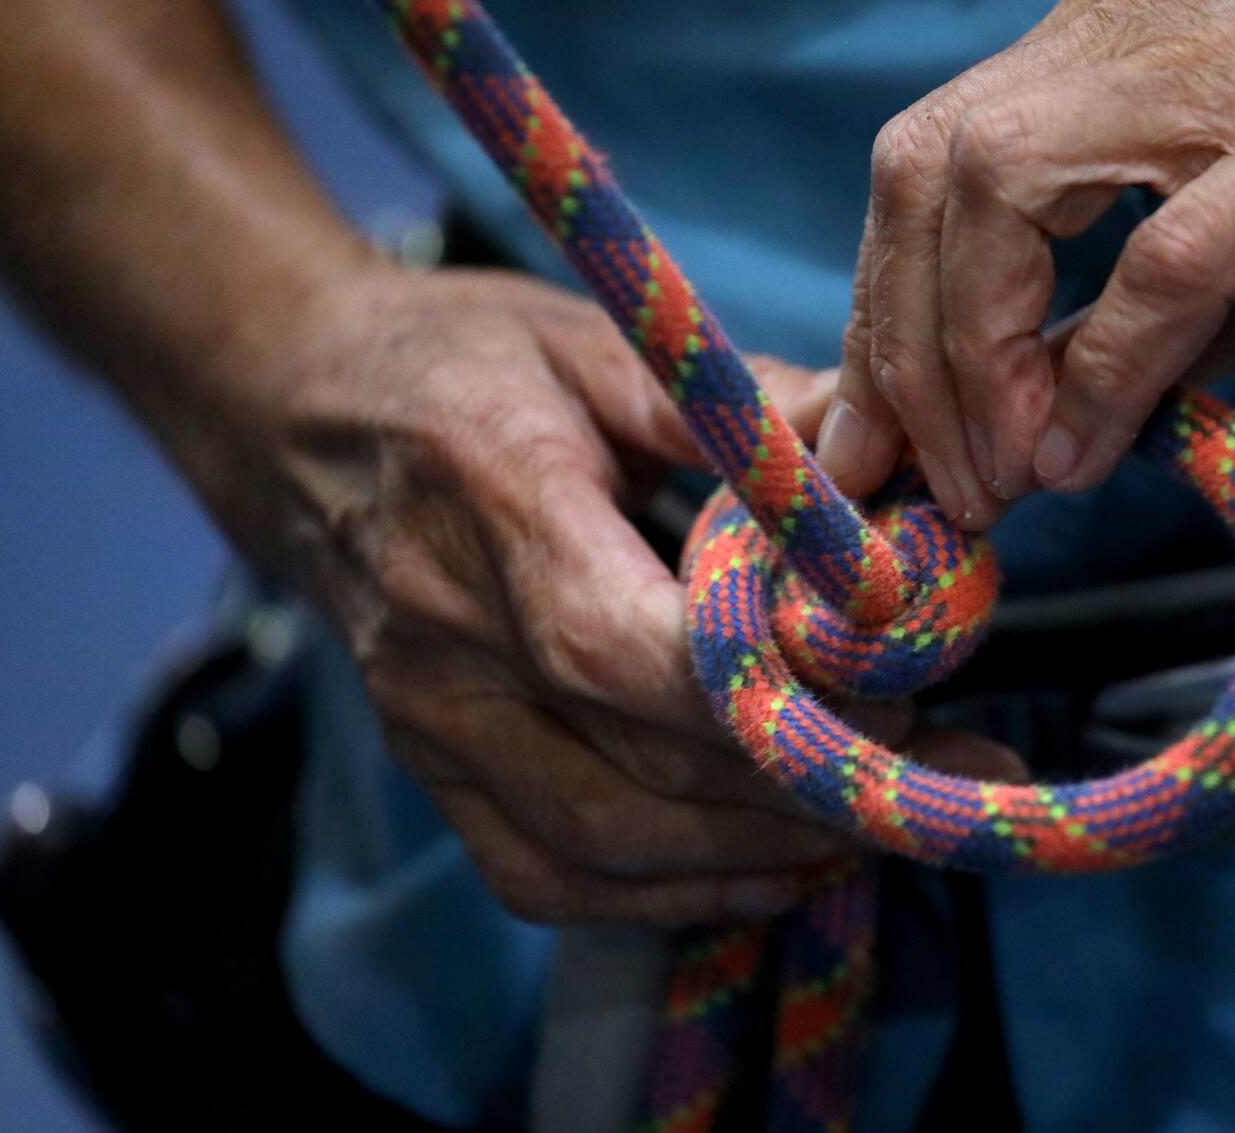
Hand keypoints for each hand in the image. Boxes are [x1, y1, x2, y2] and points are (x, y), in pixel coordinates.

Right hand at [188, 260, 1021, 926]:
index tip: (902, 684)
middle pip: (643, 763)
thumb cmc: (464, 360)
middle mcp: (444, 632)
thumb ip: (744, 409)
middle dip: (809, 780)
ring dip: (759, 851)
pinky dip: (670, 895)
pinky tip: (772, 865)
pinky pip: (547, 876)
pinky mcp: (426, 771)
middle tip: (938, 763)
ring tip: (883, 820)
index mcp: (493, 494)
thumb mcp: (603, 340)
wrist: (296, 411)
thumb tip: (888, 464)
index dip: (774, 693)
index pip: (628, 645)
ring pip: (605, 843)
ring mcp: (424, 719)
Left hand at [818, 0, 1234, 518]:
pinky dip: (1105, 370)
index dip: (892, 304)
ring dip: (978, 360)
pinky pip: (1165, 262)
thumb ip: (1150, 325)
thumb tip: (1045, 431)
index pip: (941, 152)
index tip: (887, 439)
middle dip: (903, 342)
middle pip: (934, 165)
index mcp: (1130, 19)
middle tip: (925, 481)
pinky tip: (1085, 458)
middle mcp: (1152, 5)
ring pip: (1006, 189)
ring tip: (999, 483)